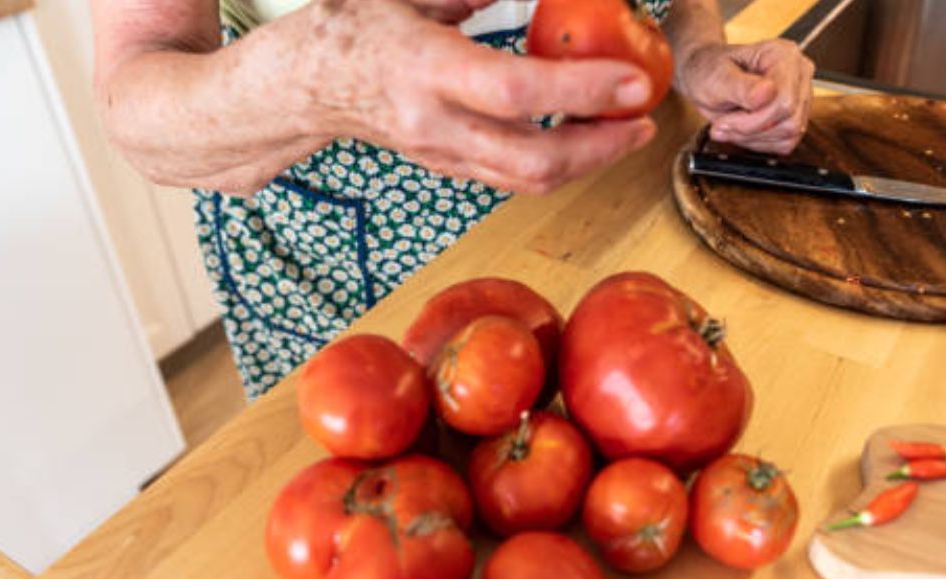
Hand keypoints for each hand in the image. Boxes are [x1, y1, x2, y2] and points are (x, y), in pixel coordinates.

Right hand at [290, 0, 655, 194]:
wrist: (301, 88)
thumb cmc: (348, 31)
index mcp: (424, 70)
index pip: (517, 93)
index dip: (582, 91)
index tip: (632, 81)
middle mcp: (435, 124)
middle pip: (533, 162)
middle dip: (601, 149)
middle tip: (644, 119)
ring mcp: (442, 154)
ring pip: (529, 181)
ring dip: (588, 162)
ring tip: (626, 129)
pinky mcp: (449, 167)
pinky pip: (513, 179)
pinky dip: (559, 164)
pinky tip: (584, 136)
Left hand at [676, 39, 814, 154]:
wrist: (703, 77)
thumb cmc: (708, 71)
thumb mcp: (716, 78)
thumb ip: (741, 86)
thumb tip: (767, 92)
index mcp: (783, 55)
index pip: (785, 100)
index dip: (755, 119)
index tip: (725, 121)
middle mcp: (798, 73)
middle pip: (789, 120)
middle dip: (750, 129)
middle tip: (722, 124)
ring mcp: (799, 95)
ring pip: (789, 134)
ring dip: (752, 137)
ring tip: (729, 124)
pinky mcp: (794, 116)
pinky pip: (785, 142)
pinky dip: (759, 142)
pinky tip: (741, 130)